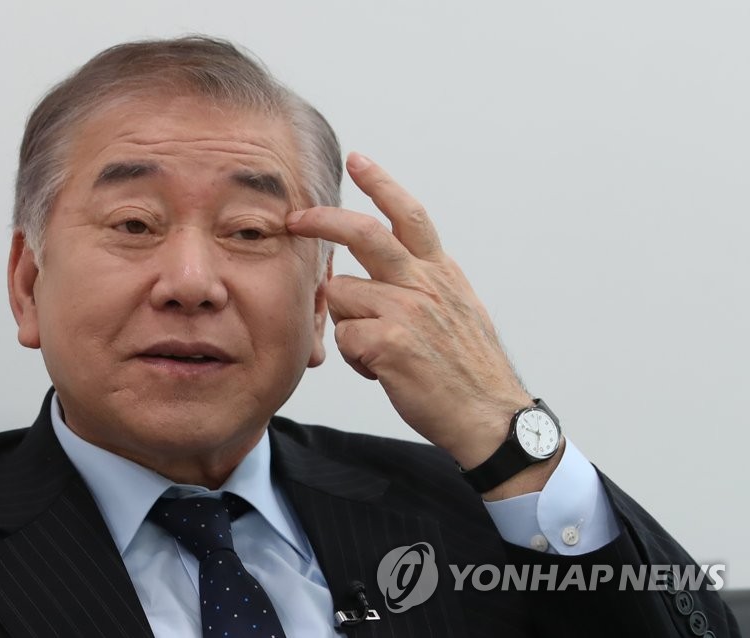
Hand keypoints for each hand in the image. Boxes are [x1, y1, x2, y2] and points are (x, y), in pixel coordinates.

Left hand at [286, 152, 532, 469]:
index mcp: (442, 273)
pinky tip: (381, 371)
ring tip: (376, 351)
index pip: (410, 215)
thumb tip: (389, 269)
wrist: (490, 417)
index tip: (358, 160)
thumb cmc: (468, 371)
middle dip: (321, 220)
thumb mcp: (457, 311)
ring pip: (340, 294)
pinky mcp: (390, 342)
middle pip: (362, 233)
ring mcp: (408, 310)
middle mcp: (425, 282)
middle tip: (294, 220)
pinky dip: (355, 358)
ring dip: (346, 323)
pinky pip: (344, 337)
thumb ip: (424, 284)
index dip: (381, 184)